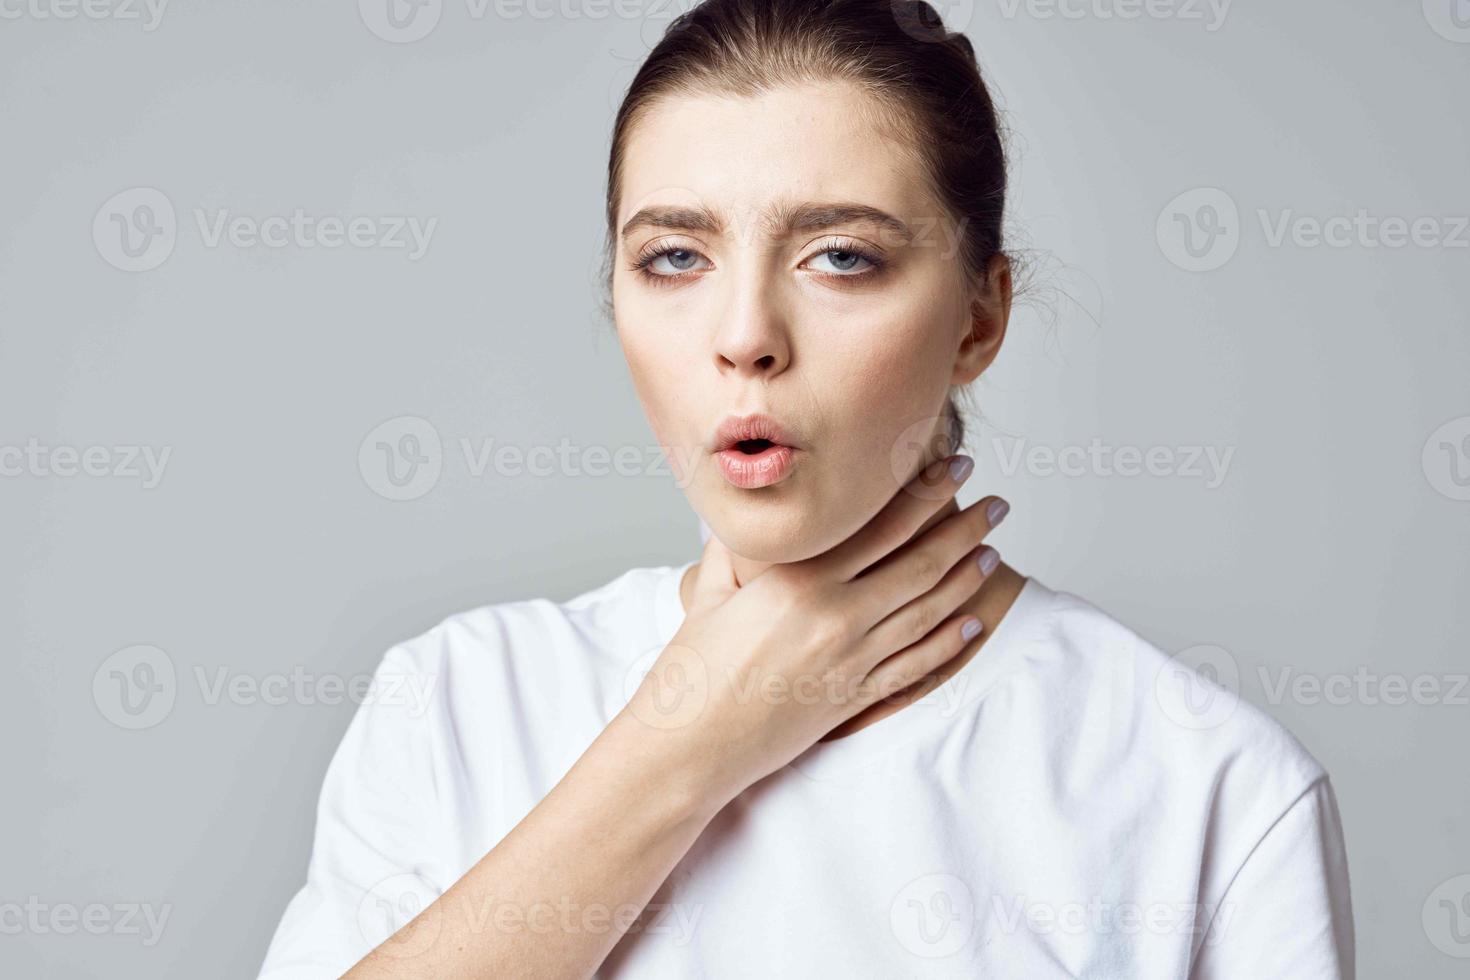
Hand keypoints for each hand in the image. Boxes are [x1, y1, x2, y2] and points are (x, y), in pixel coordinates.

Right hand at [620, 454, 1005, 805]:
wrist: (688, 747)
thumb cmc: (689, 670)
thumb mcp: (706, 593)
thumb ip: (735, 550)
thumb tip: (747, 517)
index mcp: (798, 581)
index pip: (882, 525)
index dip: (929, 494)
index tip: (959, 469)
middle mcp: (834, 617)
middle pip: (920, 565)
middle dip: (965, 531)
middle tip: (998, 507)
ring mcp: (849, 662)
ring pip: (927, 613)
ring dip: (966, 581)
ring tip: (992, 554)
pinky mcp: (853, 700)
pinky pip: (915, 667)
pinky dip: (949, 644)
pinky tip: (971, 624)